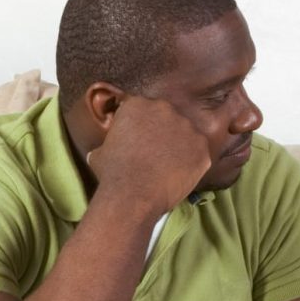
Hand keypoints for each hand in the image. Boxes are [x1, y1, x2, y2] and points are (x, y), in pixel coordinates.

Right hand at [88, 97, 210, 217]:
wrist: (133, 195)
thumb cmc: (112, 174)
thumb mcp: (98, 153)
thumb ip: (108, 144)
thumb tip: (104, 150)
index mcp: (137, 105)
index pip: (141, 110)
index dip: (140, 127)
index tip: (138, 140)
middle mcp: (164, 109)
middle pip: (166, 118)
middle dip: (161, 132)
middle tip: (153, 154)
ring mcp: (186, 127)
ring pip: (184, 135)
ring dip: (178, 147)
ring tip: (166, 168)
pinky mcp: (201, 147)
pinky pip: (198, 153)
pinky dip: (191, 164)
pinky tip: (178, 176)